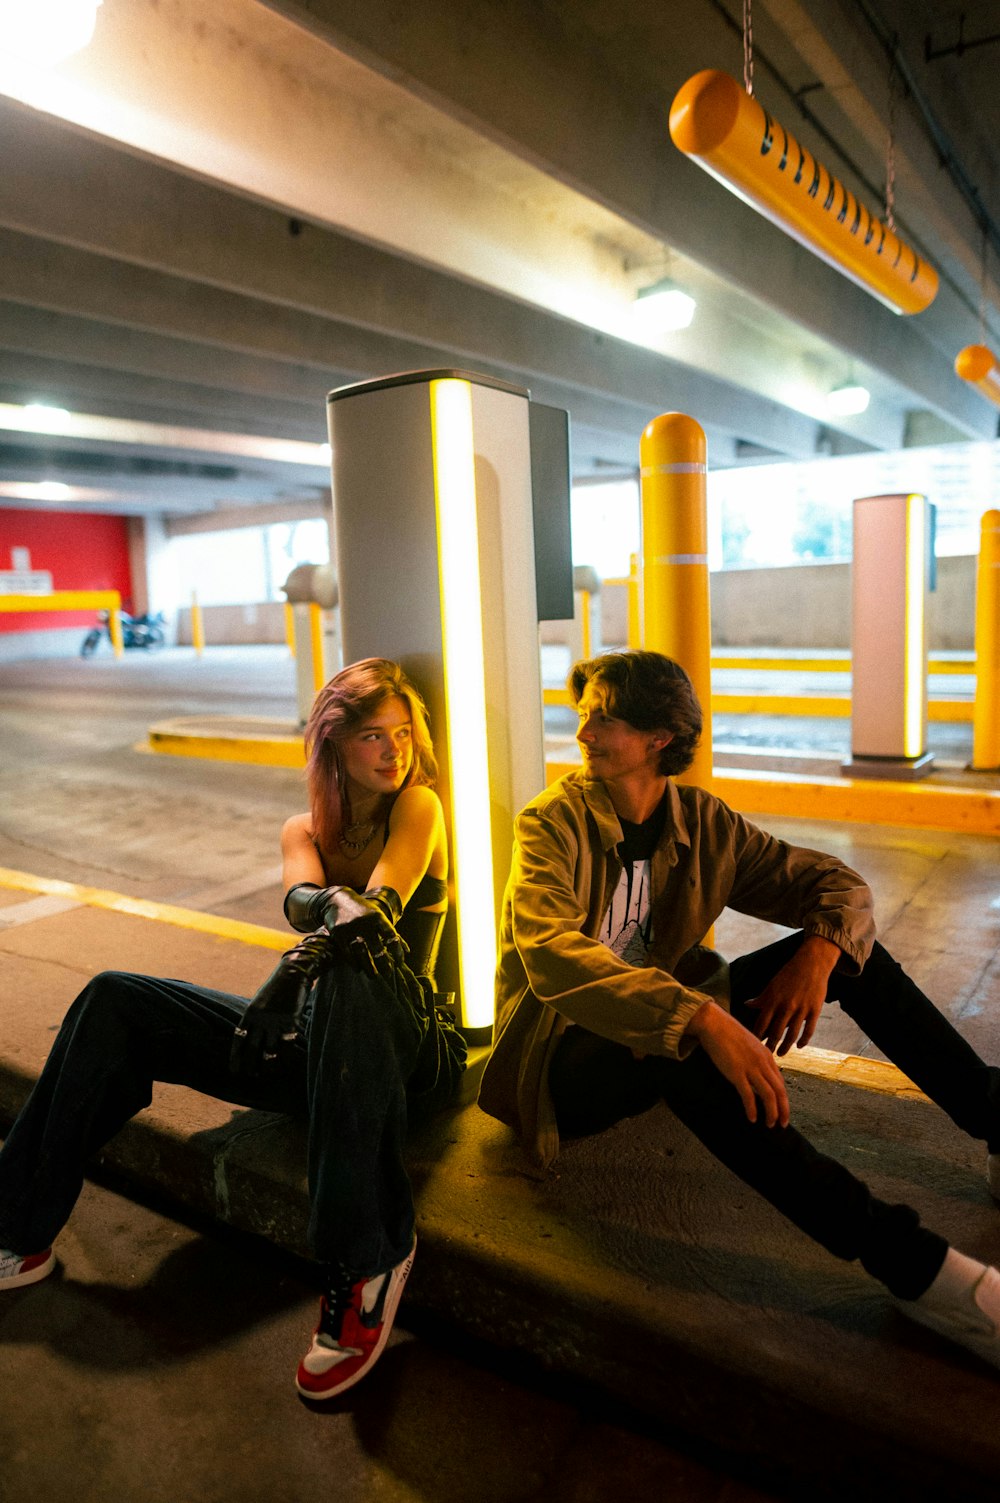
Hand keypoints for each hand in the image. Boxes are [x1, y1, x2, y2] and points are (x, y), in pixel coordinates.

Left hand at [230, 932, 328, 1076]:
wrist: (292, 974)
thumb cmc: (275, 988)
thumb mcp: (259, 1002)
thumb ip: (254, 1018)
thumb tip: (249, 1036)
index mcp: (249, 1014)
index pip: (239, 1039)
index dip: (235, 1056)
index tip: (234, 1070)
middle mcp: (260, 1019)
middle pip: (252, 1048)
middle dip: (249, 1065)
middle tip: (249, 1076)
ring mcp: (275, 1021)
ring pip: (269, 1051)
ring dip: (266, 1065)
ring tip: (265, 1074)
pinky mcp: (291, 1021)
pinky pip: (286, 1045)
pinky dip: (284, 1057)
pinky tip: (283, 1064)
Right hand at [318, 886, 404, 975]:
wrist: (337, 899)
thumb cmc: (363, 910)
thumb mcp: (378, 916)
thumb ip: (391, 933)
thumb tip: (408, 951)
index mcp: (378, 917)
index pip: (392, 937)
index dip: (397, 951)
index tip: (400, 964)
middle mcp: (365, 922)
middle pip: (377, 948)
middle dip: (384, 964)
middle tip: (388, 975)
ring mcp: (351, 927)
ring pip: (362, 953)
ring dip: (369, 967)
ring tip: (374, 976)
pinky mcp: (338, 933)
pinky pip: (347, 952)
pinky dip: (354, 962)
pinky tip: (359, 969)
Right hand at [686, 1002, 789, 1127]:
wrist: (714, 1023)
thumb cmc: (728, 1033)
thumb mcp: (749, 1045)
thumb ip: (756, 1059)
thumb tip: (758, 1075)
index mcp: (767, 1056)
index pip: (780, 1083)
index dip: (784, 1100)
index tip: (783, 1111)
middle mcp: (763, 1063)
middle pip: (780, 1091)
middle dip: (783, 1110)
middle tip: (782, 1124)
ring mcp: (750, 1068)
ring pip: (768, 1095)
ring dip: (771, 1113)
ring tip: (770, 1125)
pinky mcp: (736, 1073)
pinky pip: (748, 1095)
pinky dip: (752, 1109)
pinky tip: (752, 1119)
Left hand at [744, 936, 840, 1055]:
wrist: (811, 963)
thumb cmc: (789, 973)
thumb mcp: (772, 984)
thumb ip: (761, 998)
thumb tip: (746, 1004)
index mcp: (773, 999)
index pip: (762, 1022)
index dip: (757, 1035)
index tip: (753, 1044)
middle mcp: (786, 1006)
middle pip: (776, 1032)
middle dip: (770, 1045)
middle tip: (767, 1054)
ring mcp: (801, 1009)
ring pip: (792, 1034)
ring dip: (785, 1046)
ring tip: (781, 1054)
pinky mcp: (814, 1010)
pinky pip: (809, 1030)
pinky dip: (804, 1040)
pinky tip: (800, 1046)